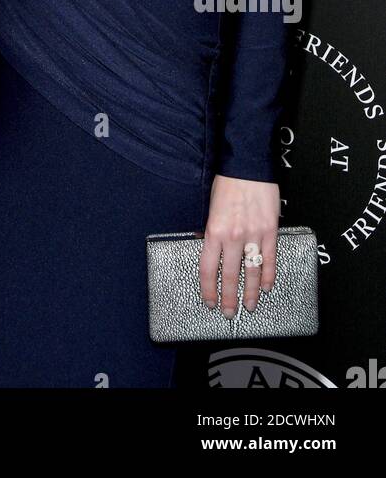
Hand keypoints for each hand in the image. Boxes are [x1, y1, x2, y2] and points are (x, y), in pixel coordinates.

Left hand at [199, 173, 278, 315]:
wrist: (248, 166)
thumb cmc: (227, 183)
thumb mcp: (211, 207)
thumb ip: (211, 230)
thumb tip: (209, 248)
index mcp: (214, 230)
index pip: (207, 268)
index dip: (208, 289)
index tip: (209, 302)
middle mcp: (233, 237)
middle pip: (229, 276)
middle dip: (228, 298)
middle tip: (229, 313)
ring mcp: (253, 235)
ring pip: (251, 272)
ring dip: (250, 293)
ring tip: (250, 306)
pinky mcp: (270, 231)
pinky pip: (269, 259)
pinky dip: (268, 275)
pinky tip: (267, 286)